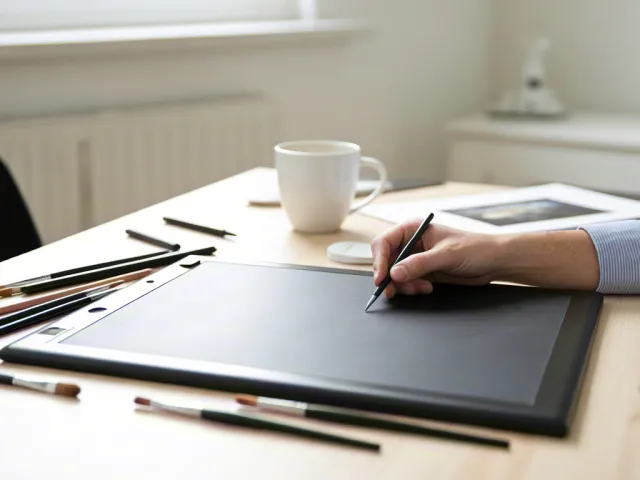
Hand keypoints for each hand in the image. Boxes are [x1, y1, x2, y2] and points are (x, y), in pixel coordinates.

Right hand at [370, 219, 502, 297]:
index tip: (382, 277)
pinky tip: (426, 288)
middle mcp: (412, 243)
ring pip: (394, 275)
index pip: (384, 243)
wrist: (494, 262)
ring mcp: (416, 259)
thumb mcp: (446, 255)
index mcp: (413, 229)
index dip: (379, 260)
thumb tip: (394, 273)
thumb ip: (419, 264)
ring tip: (421, 288)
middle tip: (395, 290)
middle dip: (390, 276)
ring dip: (403, 285)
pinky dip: (411, 289)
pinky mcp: (422, 273)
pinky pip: (406, 283)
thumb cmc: (475, 248)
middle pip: (386, 261)